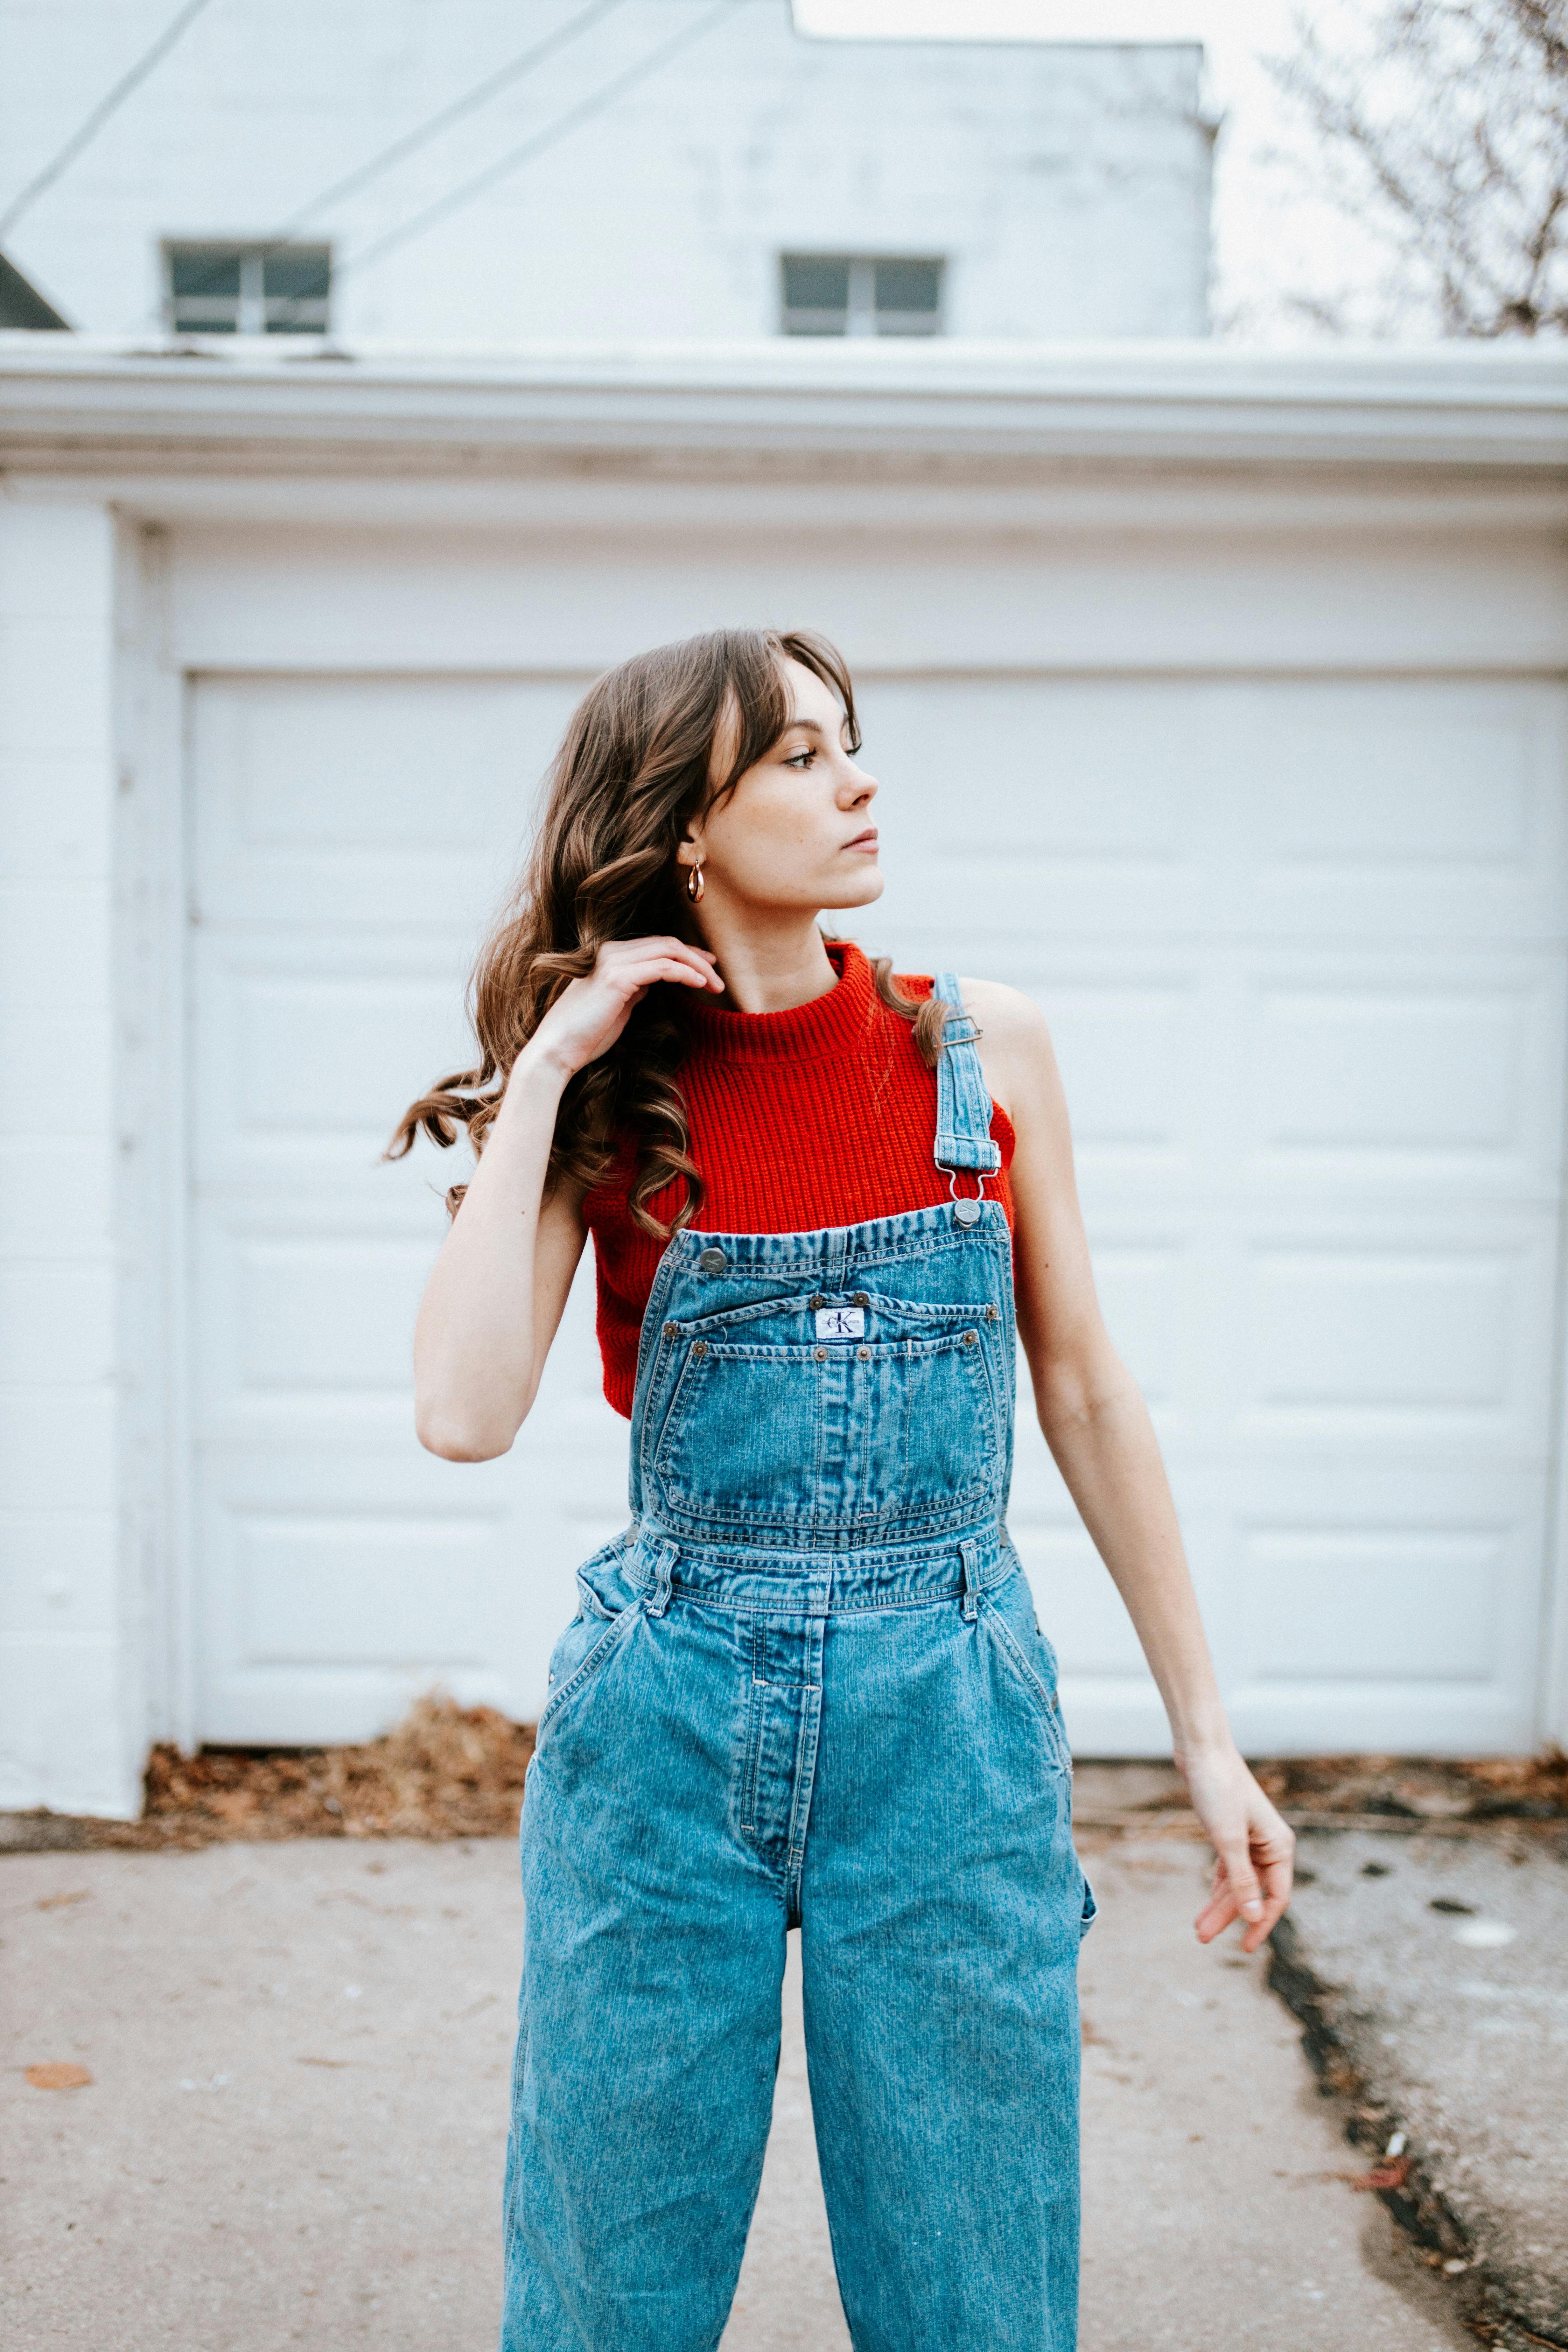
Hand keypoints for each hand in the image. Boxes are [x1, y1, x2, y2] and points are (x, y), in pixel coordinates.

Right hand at [518, 937, 722, 1082]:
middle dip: (697, 957)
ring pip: (668, 949)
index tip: (707, 968)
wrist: (556, 1051)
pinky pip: (662, 967)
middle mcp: (610, 952)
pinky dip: (685, 973)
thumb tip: (653, 983)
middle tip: (718, 977)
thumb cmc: (584, 1036)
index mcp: (609, 956)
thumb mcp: (617, 1007)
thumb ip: (634, 989)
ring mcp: (613, 962)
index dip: (685, 954)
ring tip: (715, 985)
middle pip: (666, 942)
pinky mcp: (617, 978)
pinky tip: (699, 984)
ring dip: (697, 966)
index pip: (656, 946)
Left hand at [1179, 1742, 1294, 1953]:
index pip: (1276, 1897)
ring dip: (1219, 1905)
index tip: (1244, 1946)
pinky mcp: (1232, 1835)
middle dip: (1228, 1916)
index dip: (1261, 1923)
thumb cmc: (1218, 1790)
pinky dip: (1217, 1886)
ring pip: (1238, 1883)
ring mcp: (1251, 1841)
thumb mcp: (1228, 1838)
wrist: (1202, 1752)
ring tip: (1198, 1929)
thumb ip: (1242, 1879)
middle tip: (1201, 1937)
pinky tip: (1206, 1903)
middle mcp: (1270, 1846)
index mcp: (1279, 1847)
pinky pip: (1229, 1870)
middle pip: (1253, 1893)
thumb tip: (1254, 1916)